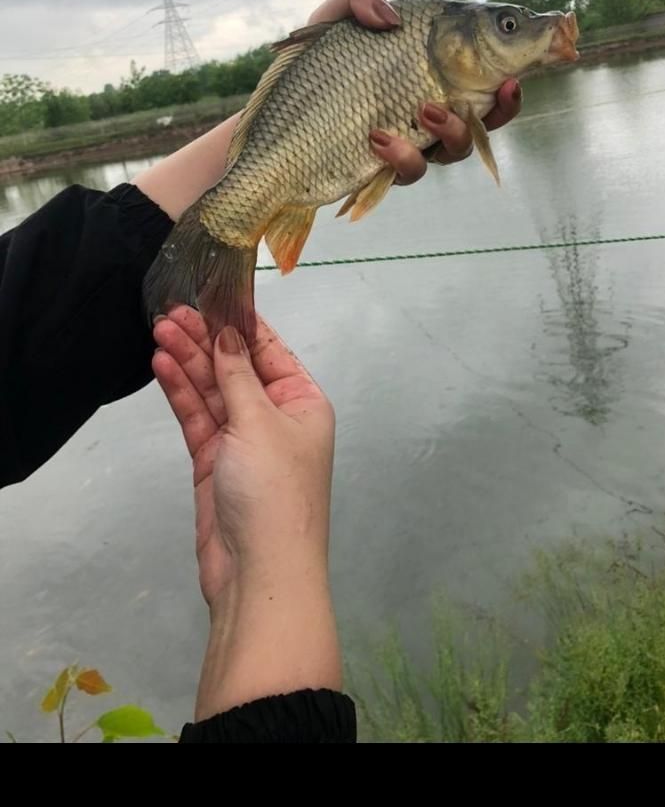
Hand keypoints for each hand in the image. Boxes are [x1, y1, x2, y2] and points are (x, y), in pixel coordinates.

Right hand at [152, 306, 334, 609]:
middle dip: (205, 340)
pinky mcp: (214, 463)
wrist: (259, 573)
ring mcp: (243, 441)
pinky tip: (162, 364)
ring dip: (188, 361)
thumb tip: (228, 335)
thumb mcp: (259, 423)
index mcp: (303, 403)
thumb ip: (237, 375)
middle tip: (171, 311)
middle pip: (236, 367)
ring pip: (213, 390)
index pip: (270, 350)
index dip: (239, 323)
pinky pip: (198, 417)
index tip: (211, 293)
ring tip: (159, 328)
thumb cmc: (274, 492)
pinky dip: (181, 392)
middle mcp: (275, 417)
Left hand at [308, 0, 521, 184]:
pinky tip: (376, 137)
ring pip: (455, 148)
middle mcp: (433, 106)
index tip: (515, 66)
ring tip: (426, 109)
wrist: (278, 119)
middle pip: (487, 116)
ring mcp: (414, 142)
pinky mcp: (390, 170)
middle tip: (502, 90)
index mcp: (433, 68)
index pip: (486, 68)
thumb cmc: (315, 66)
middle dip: (503, 107)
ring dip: (453, 130)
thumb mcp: (334, 19)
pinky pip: (411, 170)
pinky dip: (401, 155)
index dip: (510, 69)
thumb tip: (390, 18)